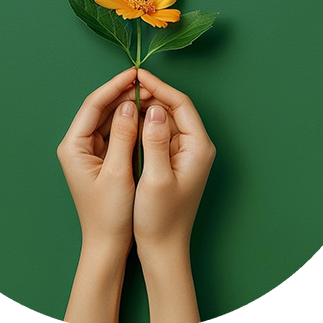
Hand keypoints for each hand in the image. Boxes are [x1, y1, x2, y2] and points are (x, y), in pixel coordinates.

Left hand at [57, 66, 139, 251]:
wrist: (108, 243)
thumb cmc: (110, 214)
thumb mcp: (118, 172)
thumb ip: (122, 136)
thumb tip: (129, 105)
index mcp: (73, 146)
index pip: (93, 105)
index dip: (114, 87)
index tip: (134, 74)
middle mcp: (77, 145)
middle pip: (99, 109)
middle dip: (122, 94)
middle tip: (146, 81)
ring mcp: (88, 151)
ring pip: (108, 118)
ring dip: (126, 106)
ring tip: (148, 93)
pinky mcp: (101, 157)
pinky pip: (114, 131)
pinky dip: (128, 122)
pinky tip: (144, 114)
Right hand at [134, 68, 215, 252]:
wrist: (163, 247)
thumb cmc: (160, 218)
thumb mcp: (155, 179)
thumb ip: (155, 142)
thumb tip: (153, 109)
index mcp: (198, 147)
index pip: (181, 104)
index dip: (159, 86)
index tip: (137, 75)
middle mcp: (195, 147)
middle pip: (174, 109)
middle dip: (152, 94)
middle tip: (127, 83)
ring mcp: (185, 153)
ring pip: (166, 119)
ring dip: (147, 107)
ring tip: (125, 95)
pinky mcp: (174, 160)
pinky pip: (160, 133)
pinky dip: (145, 123)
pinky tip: (129, 118)